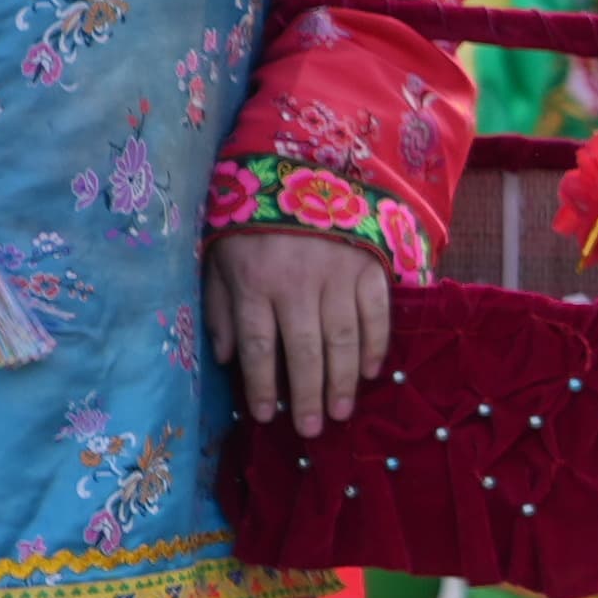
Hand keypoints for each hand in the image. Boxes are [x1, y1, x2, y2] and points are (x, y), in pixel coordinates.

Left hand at [213, 226, 397, 435]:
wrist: (304, 167)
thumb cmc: (254, 222)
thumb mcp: (220, 258)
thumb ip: (220, 306)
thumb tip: (224, 357)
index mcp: (255, 282)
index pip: (259, 346)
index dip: (261, 385)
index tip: (264, 416)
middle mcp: (298, 283)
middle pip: (305, 351)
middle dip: (307, 395)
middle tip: (310, 430)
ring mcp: (339, 275)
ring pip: (344, 339)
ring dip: (343, 381)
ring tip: (339, 412)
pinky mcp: (369, 266)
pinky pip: (377, 315)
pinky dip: (376, 346)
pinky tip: (371, 373)